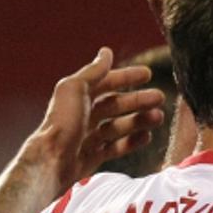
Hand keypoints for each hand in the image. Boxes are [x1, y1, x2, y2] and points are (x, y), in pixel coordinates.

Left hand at [30, 47, 166, 192]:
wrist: (52, 160)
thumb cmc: (62, 122)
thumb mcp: (76, 89)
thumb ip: (93, 72)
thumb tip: (106, 52)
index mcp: (77, 95)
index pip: (106, 82)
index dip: (127, 77)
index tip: (148, 74)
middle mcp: (82, 114)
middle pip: (116, 104)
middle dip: (139, 100)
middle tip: (160, 98)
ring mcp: (88, 136)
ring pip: (119, 126)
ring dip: (140, 120)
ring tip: (158, 118)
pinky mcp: (92, 156)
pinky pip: (116, 147)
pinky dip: (132, 142)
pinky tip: (147, 137)